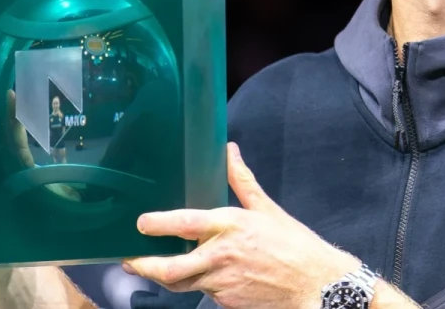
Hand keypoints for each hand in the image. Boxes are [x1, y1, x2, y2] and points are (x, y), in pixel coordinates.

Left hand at [124, 142, 359, 308]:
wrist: (314, 286)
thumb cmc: (294, 245)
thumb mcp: (267, 209)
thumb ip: (242, 181)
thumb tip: (230, 151)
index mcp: (230, 226)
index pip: (186, 224)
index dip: (159, 224)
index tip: (141, 223)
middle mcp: (221, 256)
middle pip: (171, 268)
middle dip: (145, 266)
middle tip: (130, 260)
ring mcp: (222, 283)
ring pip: (182, 284)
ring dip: (163, 278)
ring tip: (150, 269)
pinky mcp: (227, 302)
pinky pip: (204, 293)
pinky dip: (197, 284)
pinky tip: (196, 277)